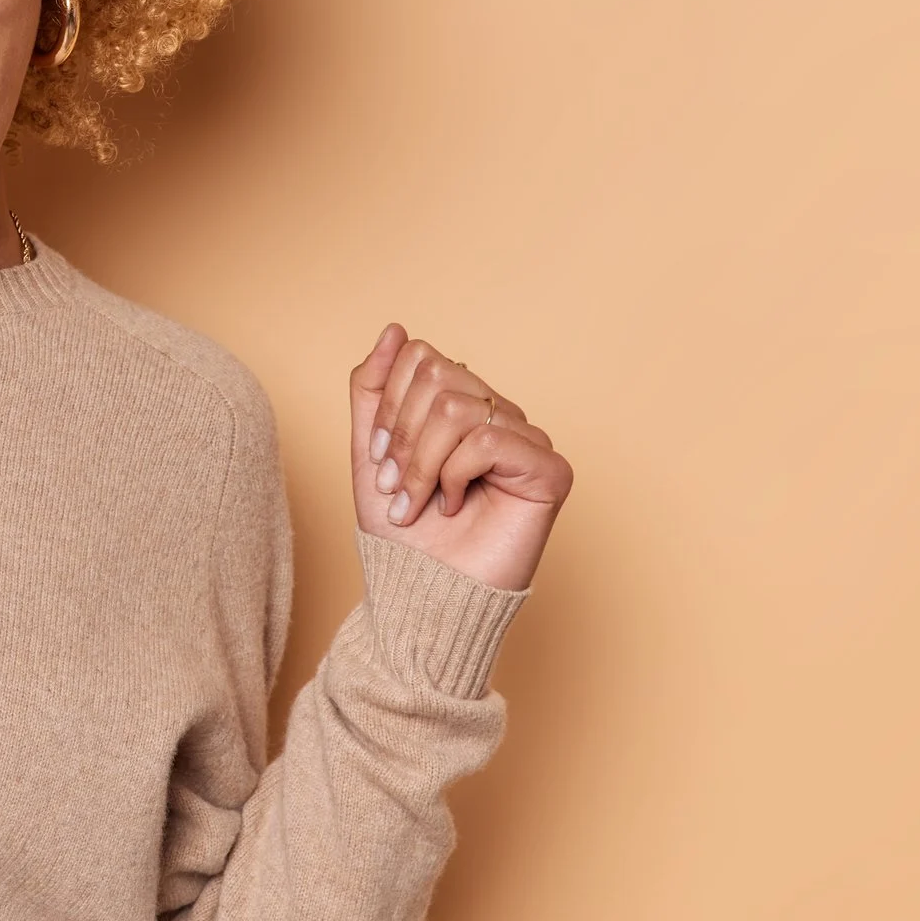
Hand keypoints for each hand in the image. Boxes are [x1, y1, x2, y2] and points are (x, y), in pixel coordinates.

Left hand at [347, 323, 571, 592]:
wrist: (422, 591)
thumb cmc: (403, 531)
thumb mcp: (370, 449)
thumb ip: (374, 387)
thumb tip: (394, 329)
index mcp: (461, 404)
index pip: (420, 356)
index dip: (388, 405)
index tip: (378, 460)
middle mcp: (498, 414)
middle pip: (437, 374)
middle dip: (402, 436)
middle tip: (397, 487)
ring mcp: (527, 438)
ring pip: (456, 406)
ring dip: (421, 464)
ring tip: (420, 503)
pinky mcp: (549, 469)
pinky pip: (487, 440)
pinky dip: (454, 476)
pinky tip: (456, 506)